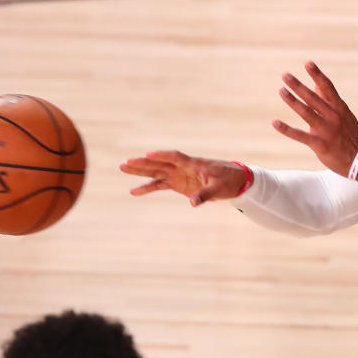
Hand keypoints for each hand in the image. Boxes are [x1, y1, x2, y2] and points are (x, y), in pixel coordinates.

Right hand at [120, 150, 248, 205]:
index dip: (162, 155)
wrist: (234, 182)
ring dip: (140, 171)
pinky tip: (134, 191)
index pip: (175, 157)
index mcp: (193, 164)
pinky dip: (148, 188)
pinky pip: (160, 185)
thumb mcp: (219, 189)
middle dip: (143, 163)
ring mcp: (178, 175)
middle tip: (126, 162)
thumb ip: (205, 194)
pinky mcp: (178, 184)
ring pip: (156, 171)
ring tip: (123, 168)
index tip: (149, 154)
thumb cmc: (228, 181)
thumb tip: (193, 202)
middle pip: (159, 163)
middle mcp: (182, 168)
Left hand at [272, 61, 357, 176]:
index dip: (317, 75)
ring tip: (281, 90)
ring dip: (292, 101)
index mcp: (339, 108)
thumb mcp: (344, 115)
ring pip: (307, 113)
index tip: (308, 63)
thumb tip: (316, 85)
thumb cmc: (349, 135)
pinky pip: (300, 135)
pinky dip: (286, 129)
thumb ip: (330, 100)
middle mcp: (333, 117)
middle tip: (285, 75)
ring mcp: (326, 131)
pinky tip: (275, 123)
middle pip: (313, 98)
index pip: (328, 88)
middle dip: (298, 86)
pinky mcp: (319, 144)